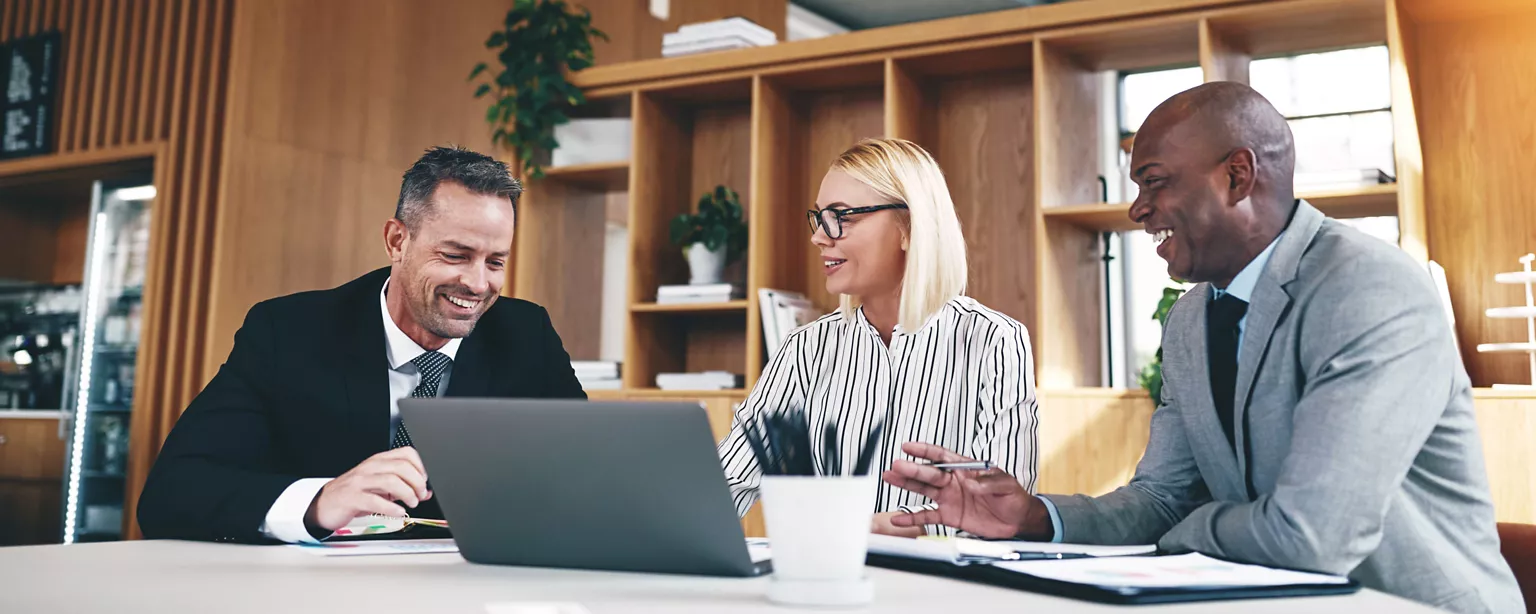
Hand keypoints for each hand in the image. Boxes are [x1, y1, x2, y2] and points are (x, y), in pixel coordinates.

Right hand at [304, 448, 432, 531]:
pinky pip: (375, 501)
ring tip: (411, 504)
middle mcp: (370, 468)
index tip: (426, 480)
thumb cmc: (354, 494)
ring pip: (391, 481)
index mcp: (378, 461)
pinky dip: (391, 508)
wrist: (324, 504)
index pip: (406, 453)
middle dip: (417, 482)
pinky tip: (398, 512)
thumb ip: (403, 488)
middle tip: (420, 495)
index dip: (421, 466)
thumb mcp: (380, 488)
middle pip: (402, 466)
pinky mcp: (352, 498)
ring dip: (407, 494)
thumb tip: (426, 492)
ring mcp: (360, 482)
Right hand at [881, 442, 1050, 538]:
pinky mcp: (949, 515)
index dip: (925, 451)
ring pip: (923, 490)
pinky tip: (899, 519)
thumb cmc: (1013, 497)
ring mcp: (949, 498)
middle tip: (897, 465)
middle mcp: (953, 481)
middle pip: (929, 473)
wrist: (1017, 520)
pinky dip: (912, 518)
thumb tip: (972, 482)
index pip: (942, 456)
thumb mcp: (1006, 484)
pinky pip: (927, 516)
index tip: (909, 446)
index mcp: (966, 469)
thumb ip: (989, 481)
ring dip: (906, 485)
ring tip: (890, 478)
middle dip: (912, 469)